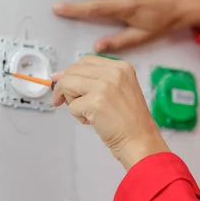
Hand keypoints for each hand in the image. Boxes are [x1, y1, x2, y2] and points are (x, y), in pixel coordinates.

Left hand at [51, 55, 168, 169]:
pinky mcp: (95, 102)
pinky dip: (77, 116)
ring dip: (70, 101)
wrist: (140, 140)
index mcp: (122, 67)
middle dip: (64, 86)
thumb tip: (59, 76)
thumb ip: (97, 80)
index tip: (61, 81)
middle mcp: (114, 72)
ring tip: (86, 113)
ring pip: (68, 84)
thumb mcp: (120, 89)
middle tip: (62, 100)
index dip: (71, 71)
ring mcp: (104, 86)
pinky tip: (92, 121)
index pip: (87, 61)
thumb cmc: (129, 120)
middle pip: (74, 70)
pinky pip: (72, 106)